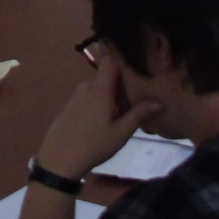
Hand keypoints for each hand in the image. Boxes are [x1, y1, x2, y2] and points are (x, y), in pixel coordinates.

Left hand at [36, 53, 164, 180]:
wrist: (58, 160)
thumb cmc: (93, 145)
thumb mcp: (121, 132)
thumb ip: (139, 114)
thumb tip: (159, 102)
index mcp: (99, 88)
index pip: (110, 60)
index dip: (123, 58)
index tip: (137, 64)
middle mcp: (86, 86)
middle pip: (107, 77)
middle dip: (121, 85)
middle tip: (137, 98)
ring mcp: (76, 96)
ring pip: (98, 88)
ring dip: (110, 97)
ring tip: (123, 112)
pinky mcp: (70, 105)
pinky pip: (89, 97)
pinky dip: (99, 103)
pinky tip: (103, 120)